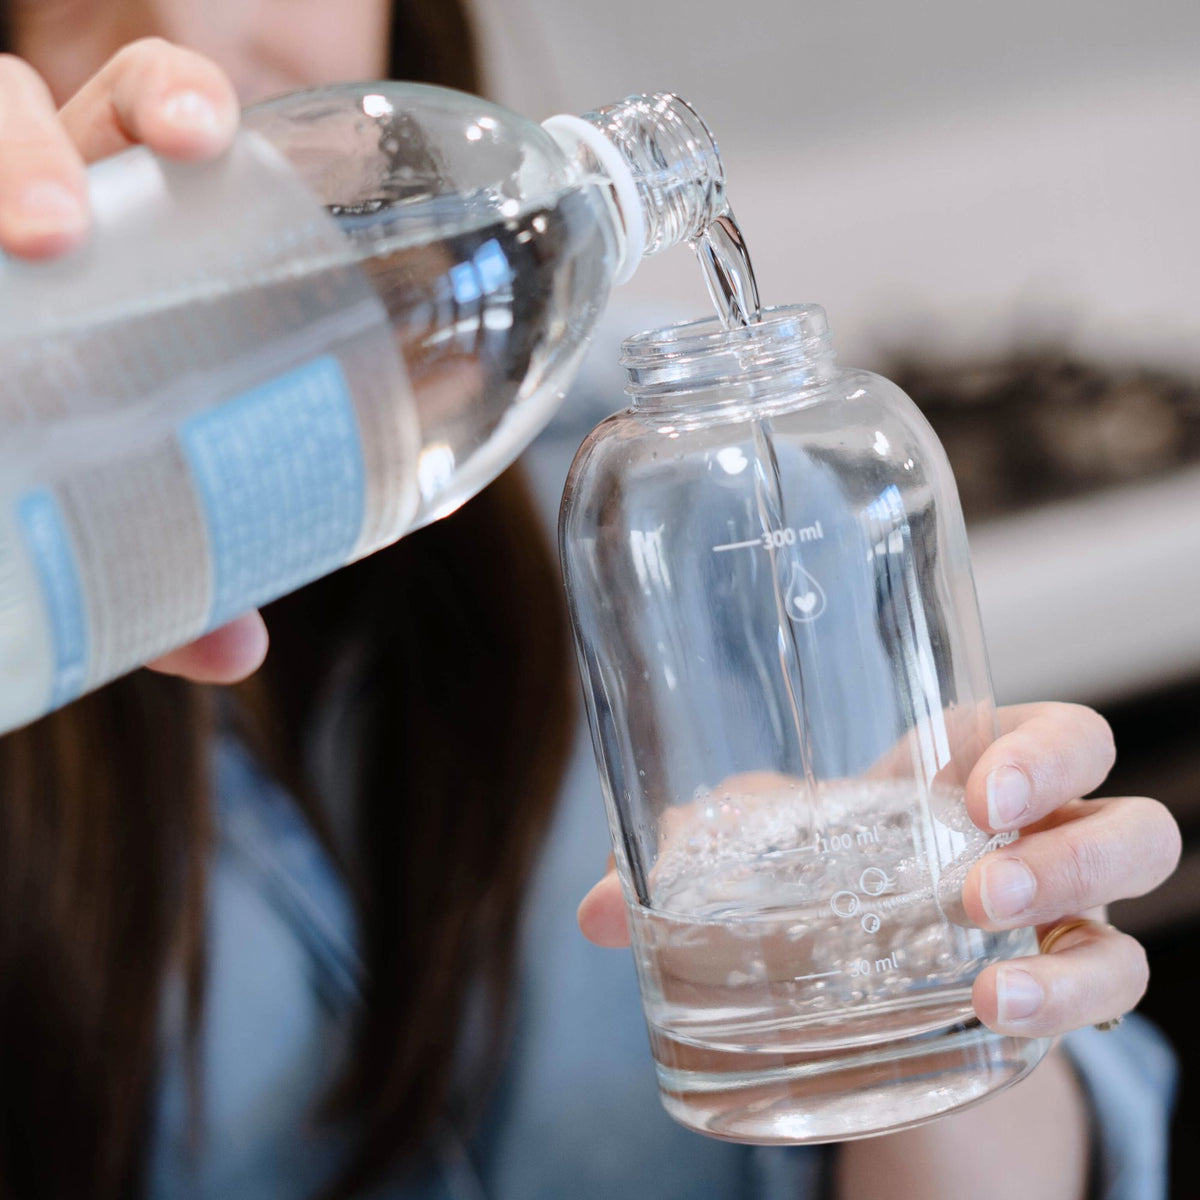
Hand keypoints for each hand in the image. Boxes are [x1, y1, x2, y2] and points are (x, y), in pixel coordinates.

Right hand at [0, 39, 265, 683]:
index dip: (171, 101)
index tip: (204, 138)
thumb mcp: (122, 491)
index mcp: (114, 231)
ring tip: (22, 244)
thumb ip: (175, 559)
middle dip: (35, 142)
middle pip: (21, 109)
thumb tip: (241, 649)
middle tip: (59, 231)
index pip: (140, 126)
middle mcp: (21, 203)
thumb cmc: (65, 446)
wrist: (7, 480)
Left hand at [578, 702, 1180, 1036]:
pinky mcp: (1066, 986)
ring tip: (985, 971)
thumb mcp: (778, 846)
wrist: (880, 962)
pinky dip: (1066, 1003)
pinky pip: (1114, 987)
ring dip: (1073, 934)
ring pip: (1131, 908)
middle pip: (1123, 815)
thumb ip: (696, 854)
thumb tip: (595, 908)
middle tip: (977, 879)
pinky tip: (994, 1013)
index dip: (1042, 751)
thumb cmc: (837, 865)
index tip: (972, 786)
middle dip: (1068, 847)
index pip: (1055, 733)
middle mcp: (1044, 832)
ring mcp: (1067, 914)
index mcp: (979, 766)